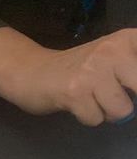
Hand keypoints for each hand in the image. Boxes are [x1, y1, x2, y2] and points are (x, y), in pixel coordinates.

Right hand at [0, 27, 136, 125]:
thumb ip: (133, 73)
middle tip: (112, 97)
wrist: (32, 72)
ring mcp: (93, 71)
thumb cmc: (77, 70)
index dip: (135, 86)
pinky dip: (88, 117)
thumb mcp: (113, 59)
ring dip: (108, 112)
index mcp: (127, 40)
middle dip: (128, 102)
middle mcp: (112, 50)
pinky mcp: (75, 92)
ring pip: (122, 110)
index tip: (125, 88)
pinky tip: (77, 104)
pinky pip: (96, 119)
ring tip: (93, 100)